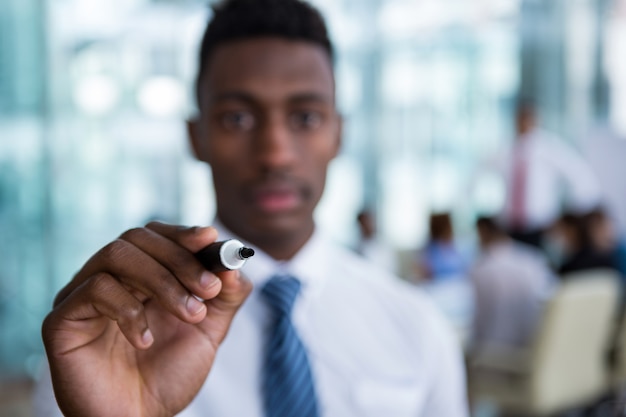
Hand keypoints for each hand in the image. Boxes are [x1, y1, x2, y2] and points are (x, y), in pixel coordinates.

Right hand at [41, 222, 251, 416]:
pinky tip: (146, 340)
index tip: (210, 238)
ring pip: (116, 255)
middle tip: (208, 290)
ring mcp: (82, 296)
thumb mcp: (209, 331)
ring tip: (189, 314)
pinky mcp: (62, 320)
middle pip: (136, 238)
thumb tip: (233, 263)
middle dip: (180, 260)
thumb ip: (225, 296)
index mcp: (140, 276)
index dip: (182, 233)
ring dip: (161, 281)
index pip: (154, 235)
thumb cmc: (168, 375)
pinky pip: (94, 291)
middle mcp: (108, 279)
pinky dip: (129, 310)